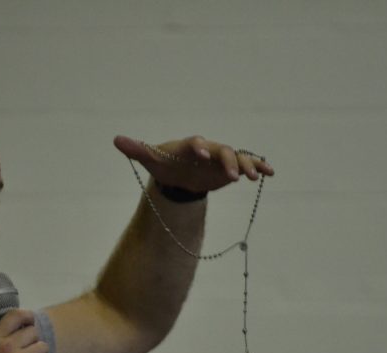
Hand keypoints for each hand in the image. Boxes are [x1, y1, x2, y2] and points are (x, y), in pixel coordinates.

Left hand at [113, 134, 273, 192]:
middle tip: (233, 175)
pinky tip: (271, 173)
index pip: (195, 143)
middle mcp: (209, 149)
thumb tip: (116, 139)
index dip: (199, 147)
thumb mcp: (151, 158)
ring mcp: (222, 158)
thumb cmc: (165, 162)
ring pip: (238, 157)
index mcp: (190, 145)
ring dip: (247, 165)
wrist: (178, 172)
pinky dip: (259, 166)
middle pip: (221, 150)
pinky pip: (247, 165)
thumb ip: (137, 149)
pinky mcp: (231, 168)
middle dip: (228, 161)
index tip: (201, 153)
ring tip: (256, 177)